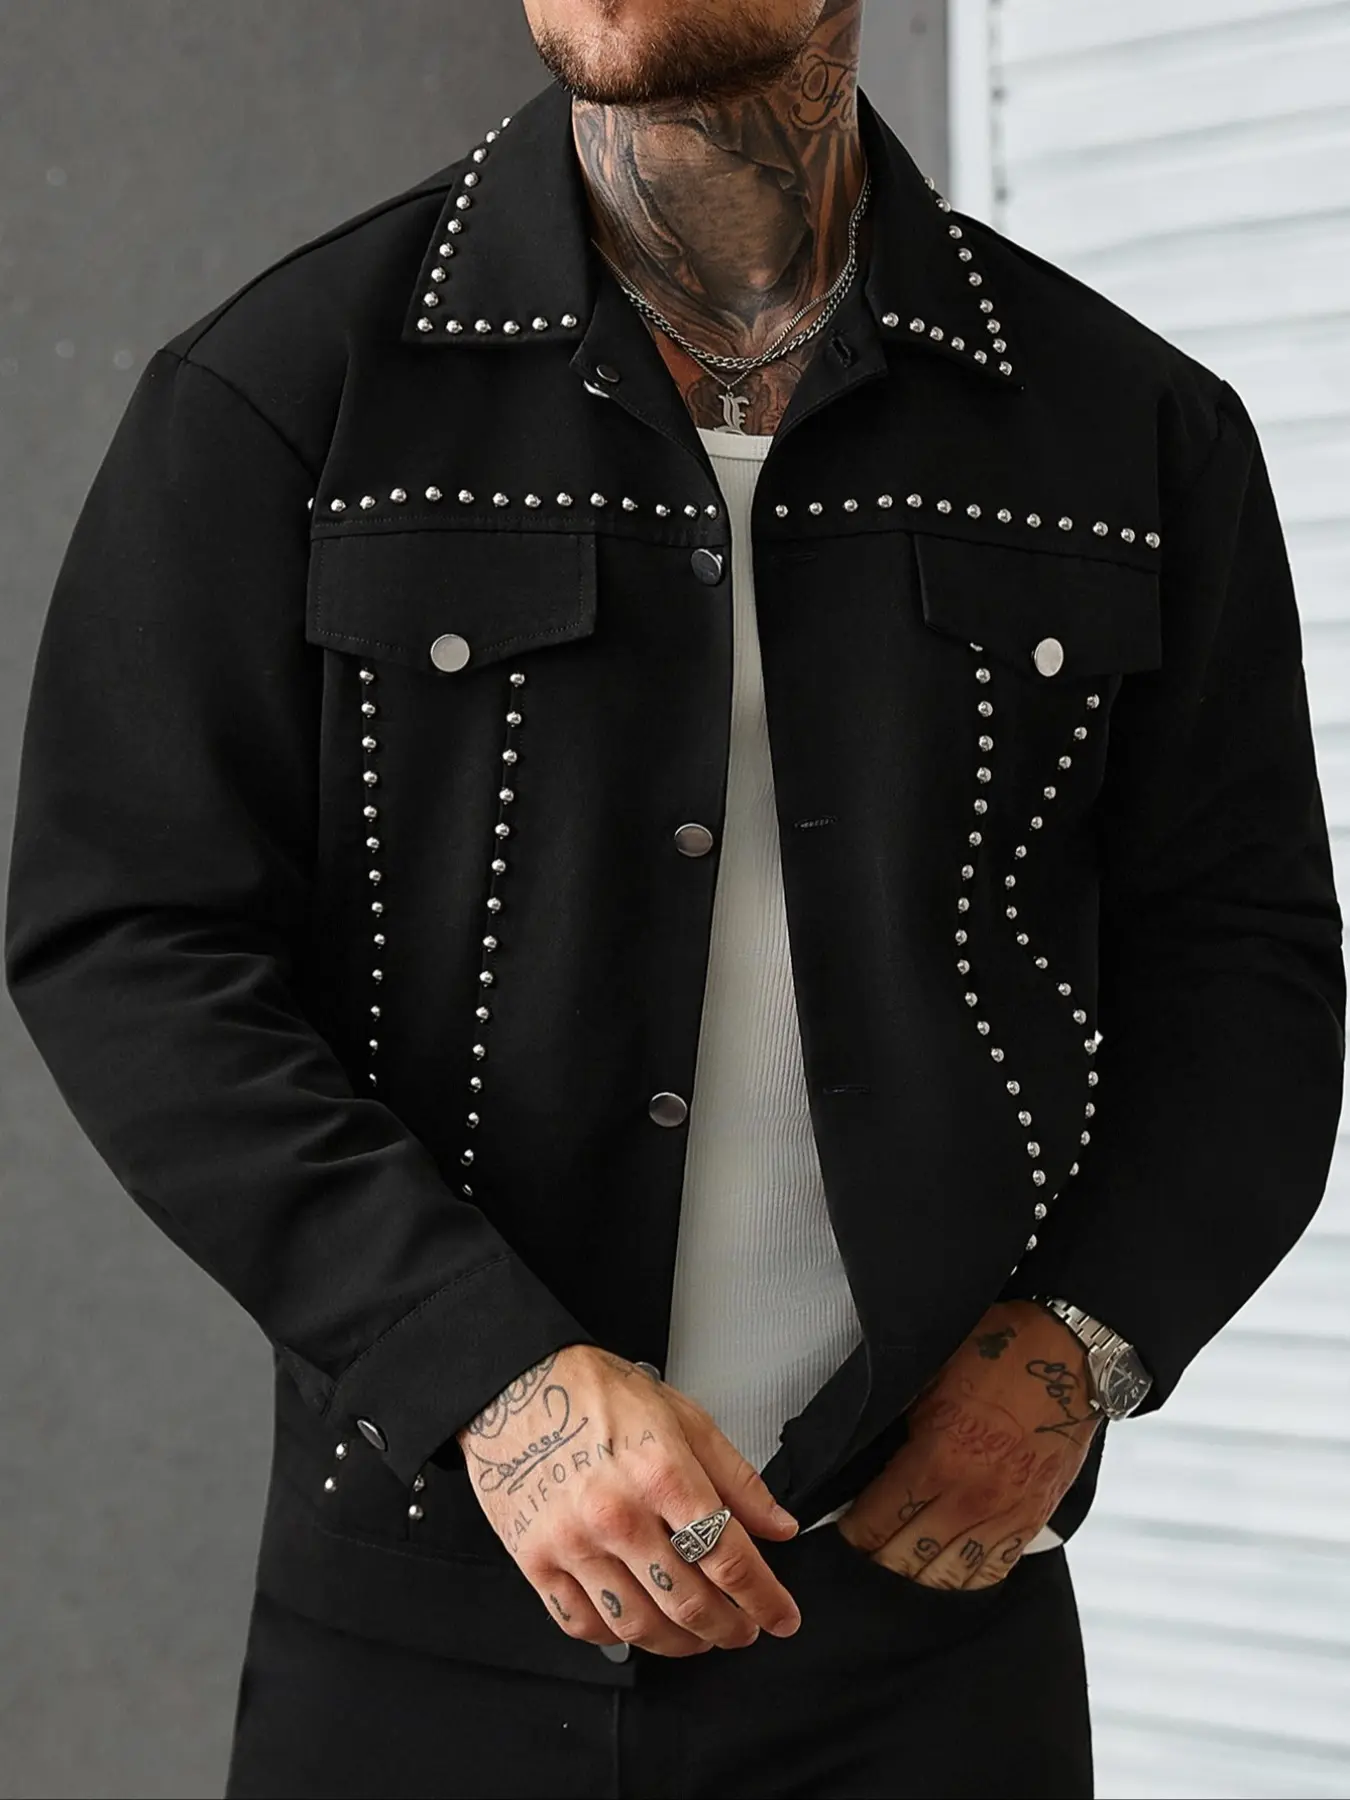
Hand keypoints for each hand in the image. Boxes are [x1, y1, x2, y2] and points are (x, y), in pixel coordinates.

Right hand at [455, 1344, 802, 1655]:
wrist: (517, 1385)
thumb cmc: (597, 1393)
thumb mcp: (684, 1417)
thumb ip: (737, 1478)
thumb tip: (777, 1527)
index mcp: (661, 1472)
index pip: (728, 1557)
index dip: (765, 1598)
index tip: (781, 1615)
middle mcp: (617, 1513)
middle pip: (688, 1601)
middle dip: (730, 1627)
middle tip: (744, 1628)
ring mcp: (573, 1542)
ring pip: (638, 1625)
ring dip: (680, 1643)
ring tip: (698, 1634)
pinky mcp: (535, 1560)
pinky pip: (583, 1623)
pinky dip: (617, 1637)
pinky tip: (638, 1625)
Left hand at [836, 1301, 1100, 1587]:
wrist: (1067, 1353)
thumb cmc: (995, 1354)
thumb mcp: (927, 1381)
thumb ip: (896, 1429)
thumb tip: (863, 1464)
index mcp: (936, 1460)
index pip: (878, 1522)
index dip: (852, 1535)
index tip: (840, 1535)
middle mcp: (969, 1498)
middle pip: (908, 1561)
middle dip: (877, 1563)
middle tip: (860, 1559)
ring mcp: (1005, 1515)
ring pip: (950, 1578)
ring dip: (918, 1579)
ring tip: (896, 1572)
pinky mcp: (1033, 1521)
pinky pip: (993, 1571)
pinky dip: (965, 1580)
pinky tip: (945, 1575)